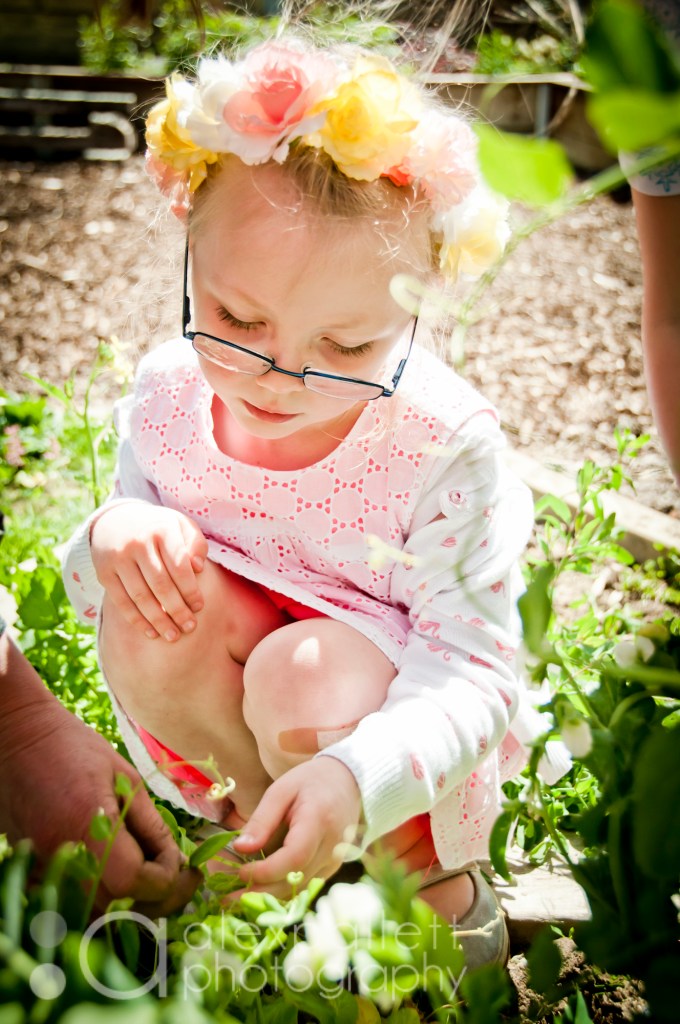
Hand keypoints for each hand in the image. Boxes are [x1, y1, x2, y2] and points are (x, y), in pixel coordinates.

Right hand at [0, 650, 200, 917]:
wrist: (18, 742)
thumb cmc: (74, 749)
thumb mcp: (125, 776)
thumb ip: (151, 825)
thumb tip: (175, 863)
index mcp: (87, 826)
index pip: (134, 881)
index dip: (167, 879)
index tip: (186, 865)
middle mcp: (61, 858)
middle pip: (119, 909)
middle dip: (161, 899)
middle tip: (184, 878)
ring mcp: (42, 872)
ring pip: (100, 916)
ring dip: (135, 906)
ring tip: (160, 879)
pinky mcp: (33, 877)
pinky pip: (78, 905)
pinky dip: (109, 901)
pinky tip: (128, 879)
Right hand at [91, 503, 207, 640]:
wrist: (116, 520)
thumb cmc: (159, 529)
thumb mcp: (181, 526)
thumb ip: (196, 544)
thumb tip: (199, 568)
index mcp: (162, 530)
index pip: (179, 566)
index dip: (190, 590)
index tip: (200, 607)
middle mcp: (138, 543)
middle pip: (160, 584)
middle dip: (177, 610)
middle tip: (190, 627)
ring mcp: (118, 558)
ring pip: (140, 596)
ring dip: (158, 620)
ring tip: (172, 635)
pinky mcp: (104, 572)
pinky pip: (121, 601)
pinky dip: (136, 619)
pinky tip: (151, 632)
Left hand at [230, 758, 361, 897]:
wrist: (347, 782)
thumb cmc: (311, 781)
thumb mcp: (281, 790)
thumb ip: (261, 819)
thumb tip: (240, 847)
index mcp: (319, 820)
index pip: (294, 856)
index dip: (266, 871)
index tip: (241, 872)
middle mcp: (332, 845)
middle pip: (295, 879)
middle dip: (261, 892)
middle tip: (229, 897)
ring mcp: (335, 859)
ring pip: (300, 888)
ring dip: (270, 896)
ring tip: (239, 897)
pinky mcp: (333, 867)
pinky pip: (306, 885)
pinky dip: (283, 890)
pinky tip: (262, 890)